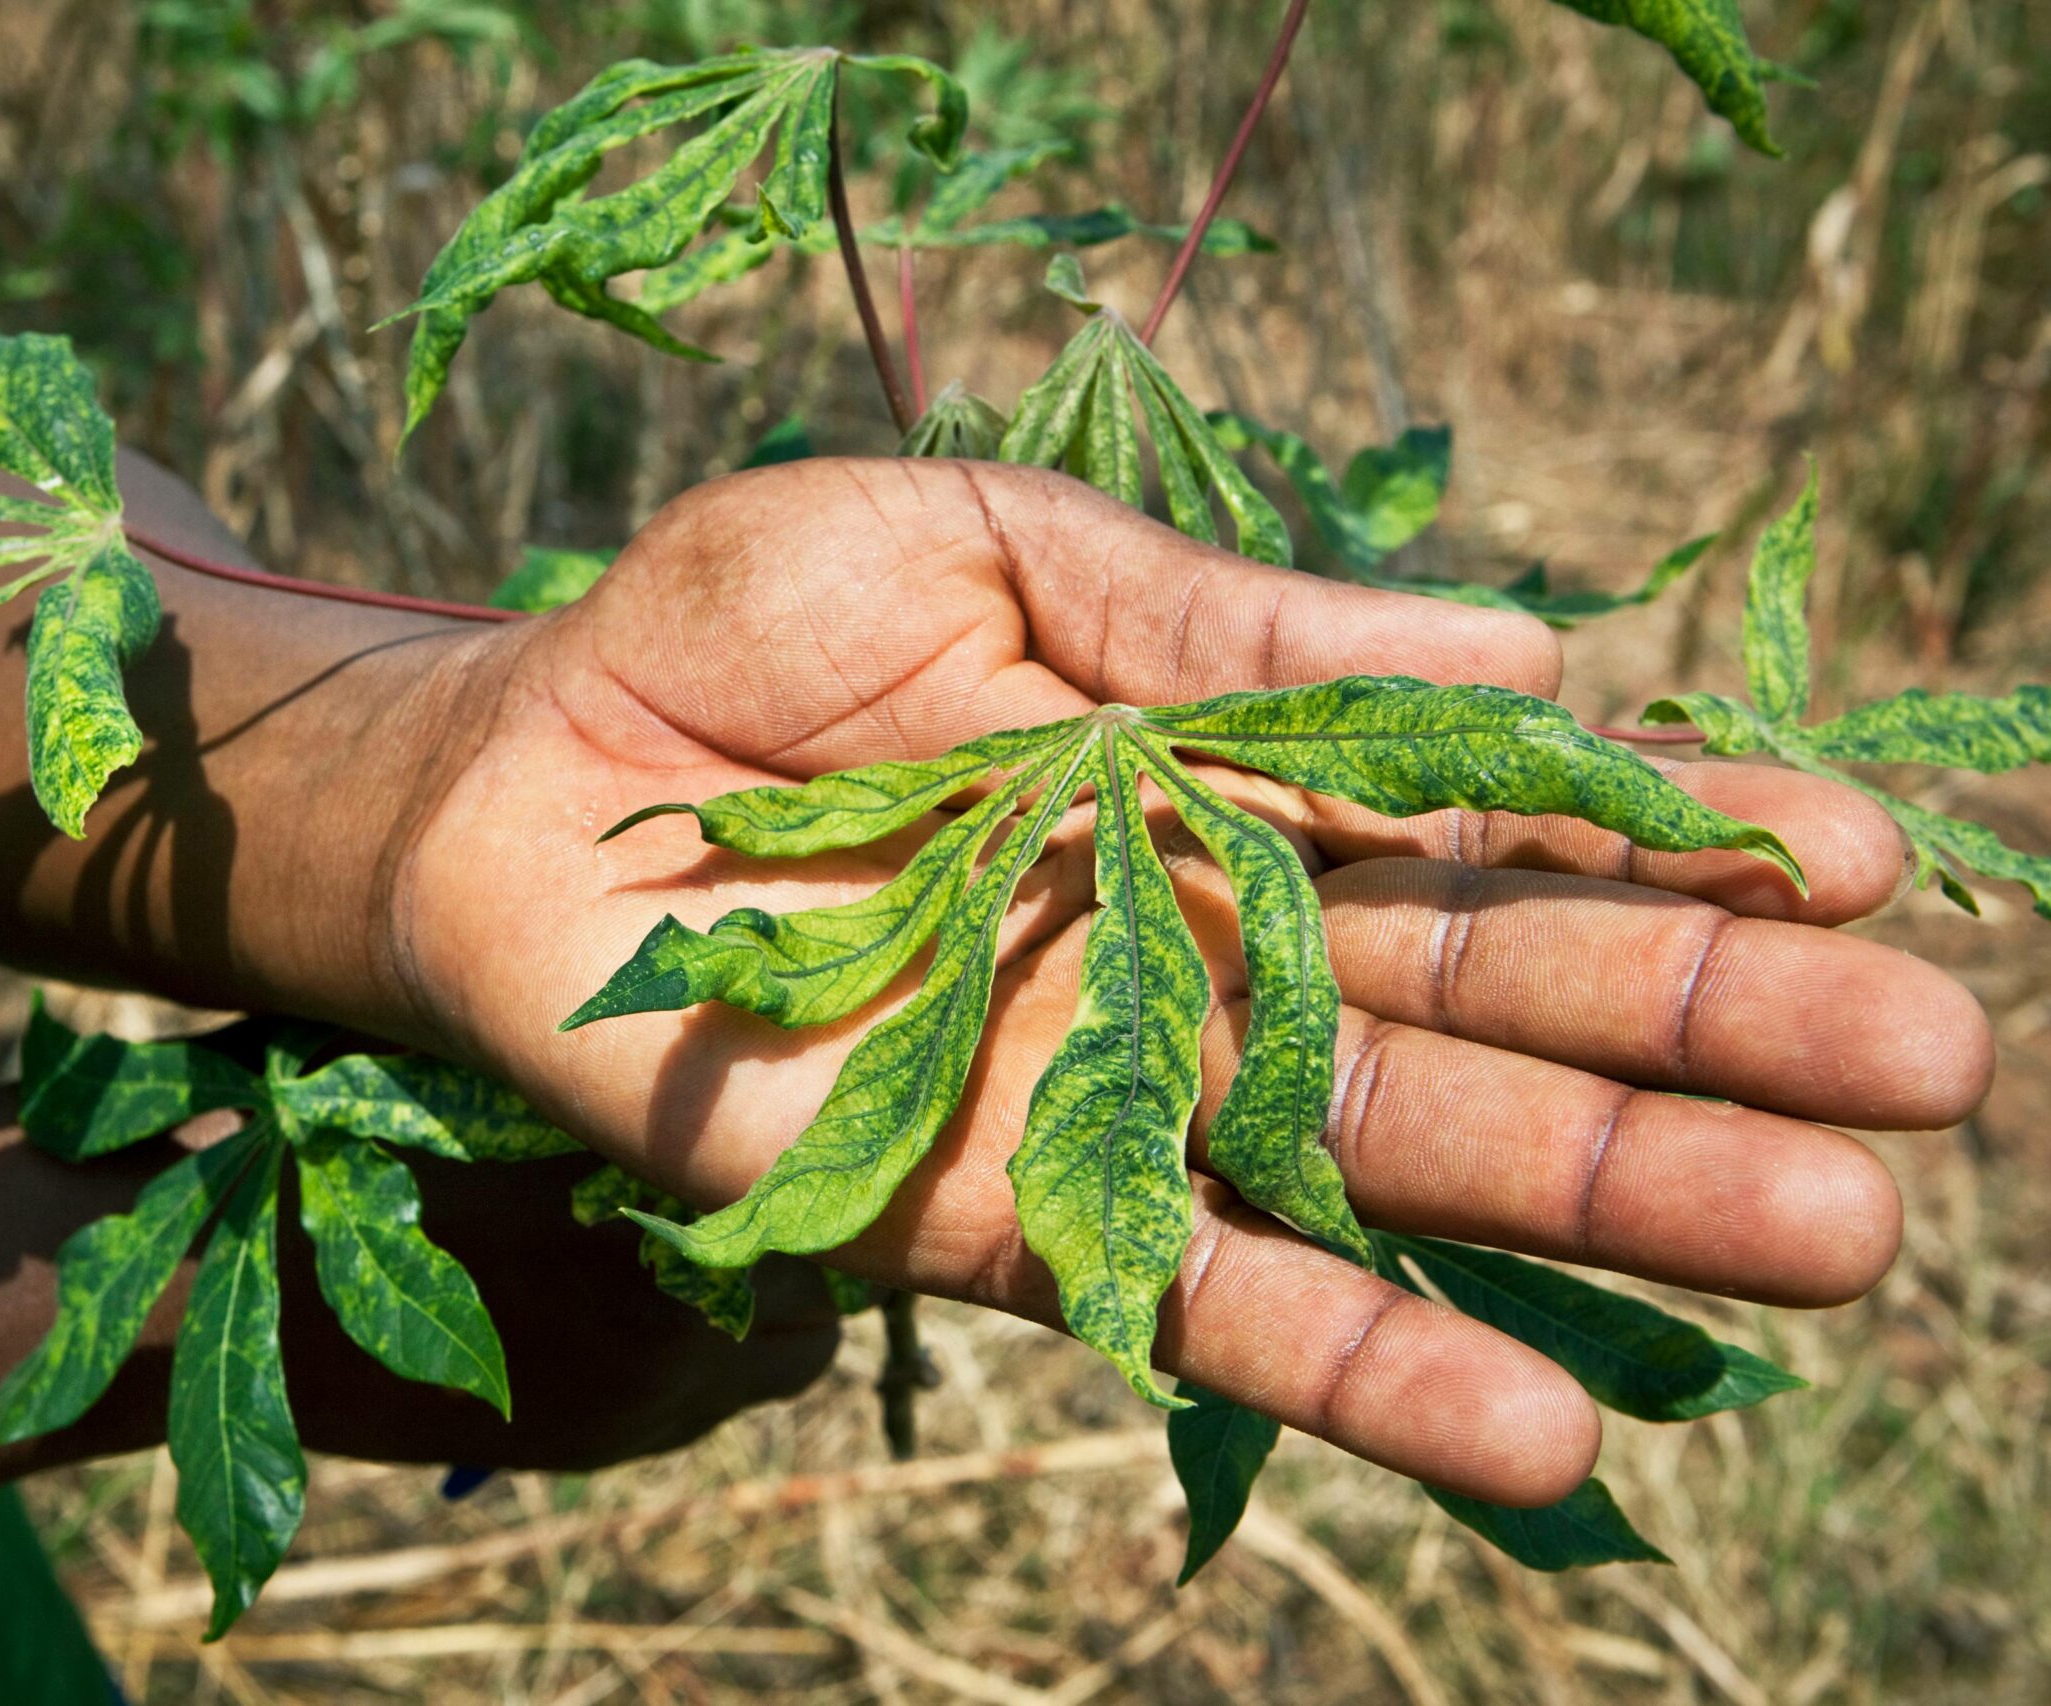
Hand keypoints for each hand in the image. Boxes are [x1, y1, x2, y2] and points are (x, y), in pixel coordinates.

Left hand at [384, 458, 1992, 1504]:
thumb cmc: (734, 636)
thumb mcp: (980, 542)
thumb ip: (1223, 618)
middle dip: (1700, 1032)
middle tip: (1932, 1073)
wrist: (522, 779)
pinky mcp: (992, 1211)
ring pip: (1388, 1161)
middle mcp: (1206, 947)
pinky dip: (1356, 1364)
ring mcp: (1113, 1090)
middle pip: (1486, 1000)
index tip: (1845, 849)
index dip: (1661, 830)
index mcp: (1223, 776)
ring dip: (1596, 1212)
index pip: (1483, 816)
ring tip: (1826, 1243)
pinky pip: (1195, 1298)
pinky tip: (1532, 1431)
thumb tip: (1526, 648)